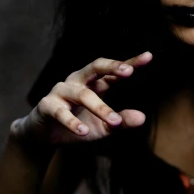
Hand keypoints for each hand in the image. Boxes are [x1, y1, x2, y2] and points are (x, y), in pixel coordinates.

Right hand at [11, 52, 152, 145]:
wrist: (45, 137)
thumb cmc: (78, 126)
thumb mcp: (103, 128)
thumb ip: (121, 122)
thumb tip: (142, 118)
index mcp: (94, 84)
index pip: (113, 72)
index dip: (130, 63)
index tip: (148, 56)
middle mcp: (78, 82)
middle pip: (95, 67)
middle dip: (112, 67)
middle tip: (128, 71)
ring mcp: (61, 91)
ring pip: (82, 94)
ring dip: (99, 107)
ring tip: (114, 121)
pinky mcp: (47, 105)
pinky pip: (60, 111)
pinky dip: (72, 122)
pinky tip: (83, 131)